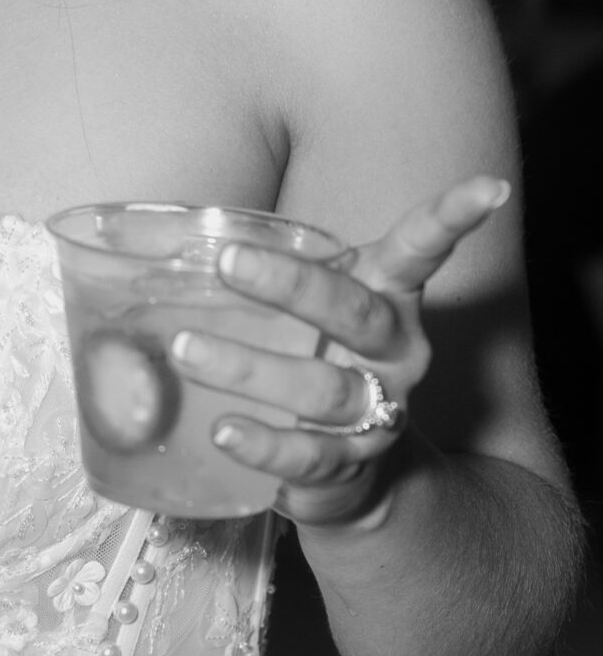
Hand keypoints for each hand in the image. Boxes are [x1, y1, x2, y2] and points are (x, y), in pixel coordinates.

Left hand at [170, 174, 511, 525]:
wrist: (354, 468)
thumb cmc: (322, 354)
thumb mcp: (311, 304)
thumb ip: (269, 267)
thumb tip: (165, 231)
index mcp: (388, 295)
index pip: (421, 248)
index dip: (453, 216)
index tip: (491, 187)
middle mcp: (395, 351)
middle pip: (354, 312)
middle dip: (291, 285)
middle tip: (228, 261)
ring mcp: (379, 410)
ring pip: (322, 388)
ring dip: (249, 367)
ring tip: (186, 350)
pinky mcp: (349, 463)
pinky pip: (309, 453)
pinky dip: (264, 442)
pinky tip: (225, 430)